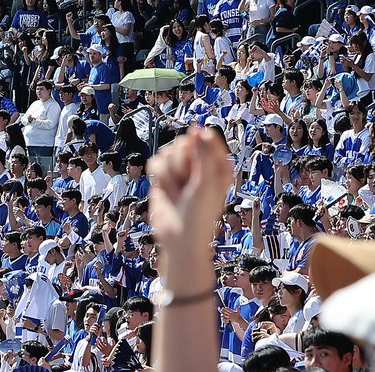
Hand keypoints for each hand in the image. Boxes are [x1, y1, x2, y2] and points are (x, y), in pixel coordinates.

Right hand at [148, 128, 232, 271]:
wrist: (178, 238)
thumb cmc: (199, 216)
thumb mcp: (207, 182)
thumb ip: (203, 154)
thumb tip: (197, 129)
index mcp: (218, 165)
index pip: (207, 138)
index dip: (199, 149)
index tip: (198, 166)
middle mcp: (199, 165)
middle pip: (184, 142)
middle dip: (182, 163)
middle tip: (187, 183)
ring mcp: (180, 170)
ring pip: (168, 152)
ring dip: (170, 172)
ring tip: (178, 191)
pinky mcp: (164, 176)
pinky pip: (156, 161)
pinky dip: (160, 176)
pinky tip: (167, 189)